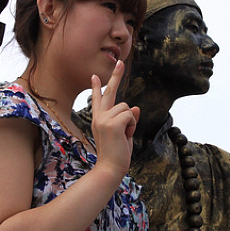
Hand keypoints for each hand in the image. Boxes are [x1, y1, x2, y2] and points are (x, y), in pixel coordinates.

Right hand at [90, 61, 139, 179]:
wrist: (110, 168)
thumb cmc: (117, 154)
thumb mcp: (123, 134)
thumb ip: (126, 120)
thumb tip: (135, 108)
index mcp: (98, 120)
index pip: (97, 100)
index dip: (96, 88)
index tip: (94, 76)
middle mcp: (98, 117)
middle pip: (109, 92)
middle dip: (115, 76)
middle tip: (120, 62)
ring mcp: (103, 119)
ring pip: (126, 107)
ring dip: (130, 122)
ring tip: (124, 136)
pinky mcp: (111, 123)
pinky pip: (130, 115)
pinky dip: (132, 125)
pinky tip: (125, 136)